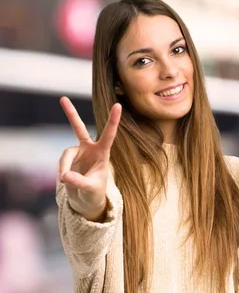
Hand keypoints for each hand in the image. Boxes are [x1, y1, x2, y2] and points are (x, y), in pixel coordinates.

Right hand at [58, 97, 121, 220]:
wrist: (87, 199)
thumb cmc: (95, 192)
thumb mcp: (92, 189)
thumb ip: (80, 182)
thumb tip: (65, 175)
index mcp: (103, 152)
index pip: (109, 134)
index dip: (113, 120)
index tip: (118, 105)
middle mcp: (90, 148)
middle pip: (79, 128)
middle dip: (71, 114)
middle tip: (63, 98)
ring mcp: (78, 152)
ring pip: (66, 154)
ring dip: (64, 166)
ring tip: (66, 179)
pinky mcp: (68, 159)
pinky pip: (61, 163)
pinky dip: (62, 171)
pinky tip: (66, 180)